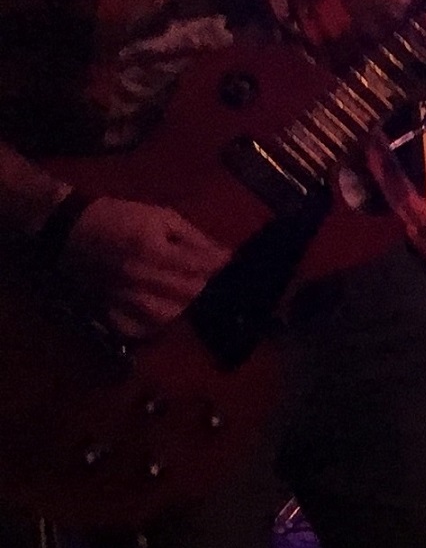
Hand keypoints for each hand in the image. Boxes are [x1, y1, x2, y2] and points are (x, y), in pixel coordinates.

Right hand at [61, 197, 229, 338]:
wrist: (69, 231)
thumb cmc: (120, 218)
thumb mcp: (161, 217)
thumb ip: (195, 238)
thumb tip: (226, 257)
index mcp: (152, 251)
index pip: (200, 267)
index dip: (221, 268)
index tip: (234, 266)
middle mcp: (139, 279)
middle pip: (190, 294)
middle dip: (207, 287)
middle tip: (215, 282)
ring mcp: (123, 300)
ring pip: (171, 316)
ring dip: (185, 306)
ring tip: (187, 294)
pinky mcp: (110, 313)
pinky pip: (144, 330)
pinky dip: (158, 323)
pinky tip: (163, 309)